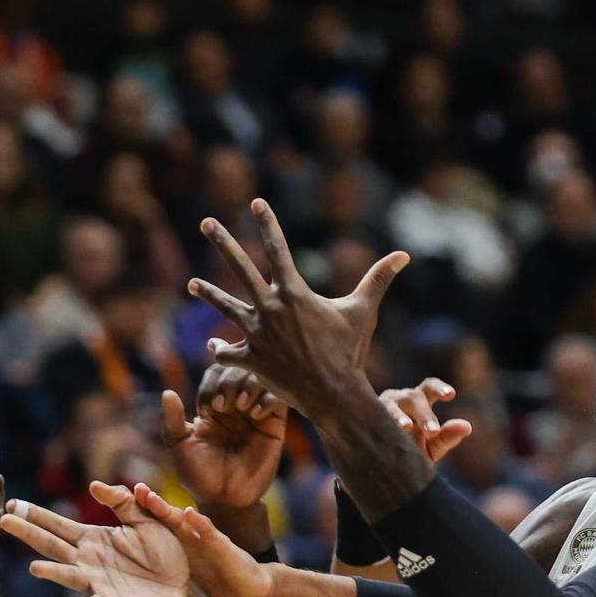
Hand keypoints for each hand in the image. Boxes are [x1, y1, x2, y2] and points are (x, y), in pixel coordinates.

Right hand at [1, 485, 190, 596]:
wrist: (184, 588)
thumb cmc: (163, 554)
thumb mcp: (146, 520)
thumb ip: (123, 501)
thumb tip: (94, 484)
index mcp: (94, 539)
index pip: (59, 525)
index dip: (36, 515)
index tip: (13, 504)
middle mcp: (88, 562)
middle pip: (53, 546)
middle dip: (29, 534)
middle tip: (4, 521)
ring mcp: (97, 585)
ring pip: (69, 576)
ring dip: (52, 573)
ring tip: (35, 568)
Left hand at [127, 481, 271, 596]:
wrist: (245, 589)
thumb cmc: (215, 575)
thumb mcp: (186, 567)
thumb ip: (165, 560)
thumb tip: (135, 560)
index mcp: (181, 540)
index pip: (159, 522)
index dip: (143, 511)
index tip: (122, 497)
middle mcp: (192, 535)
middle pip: (168, 517)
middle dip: (152, 504)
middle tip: (135, 490)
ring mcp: (207, 539)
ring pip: (184, 521)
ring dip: (167, 510)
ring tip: (150, 498)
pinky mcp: (223, 548)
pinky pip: (210, 534)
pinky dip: (200, 523)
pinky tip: (190, 514)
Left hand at [163, 365, 286, 509]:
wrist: (223, 500)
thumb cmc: (198, 474)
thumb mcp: (178, 446)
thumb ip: (171, 420)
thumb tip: (167, 393)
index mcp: (214, 403)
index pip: (216, 372)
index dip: (211, 383)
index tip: (206, 410)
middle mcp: (236, 404)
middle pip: (239, 369)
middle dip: (228, 382)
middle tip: (222, 405)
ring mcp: (256, 413)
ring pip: (260, 379)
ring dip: (248, 385)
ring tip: (240, 406)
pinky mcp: (274, 426)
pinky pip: (279, 400)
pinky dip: (268, 399)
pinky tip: (255, 415)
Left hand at [189, 199, 406, 417]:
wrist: (334, 394)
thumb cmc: (350, 351)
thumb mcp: (364, 311)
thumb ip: (379, 279)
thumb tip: (404, 254)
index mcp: (294, 293)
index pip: (277, 249)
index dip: (267, 223)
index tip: (256, 202)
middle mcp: (270, 309)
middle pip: (240, 268)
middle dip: (223, 242)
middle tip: (206, 222)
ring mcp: (257, 335)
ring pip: (225, 308)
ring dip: (207, 294)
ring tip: (191, 283)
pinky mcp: (252, 360)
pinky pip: (229, 353)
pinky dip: (220, 350)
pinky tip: (211, 346)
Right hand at [380, 378, 472, 463]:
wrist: (384, 471)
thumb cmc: (411, 453)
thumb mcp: (432, 447)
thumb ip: (448, 436)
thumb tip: (467, 426)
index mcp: (418, 402)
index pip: (429, 387)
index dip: (439, 388)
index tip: (451, 395)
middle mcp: (399, 399)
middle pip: (413, 397)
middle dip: (424, 413)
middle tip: (433, 431)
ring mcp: (380, 407)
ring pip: (390, 404)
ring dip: (398, 415)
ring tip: (406, 427)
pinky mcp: (365, 419)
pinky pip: (371, 417)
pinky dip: (378, 422)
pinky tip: (383, 432)